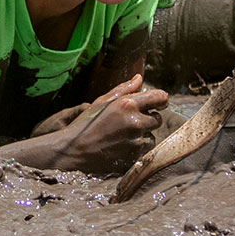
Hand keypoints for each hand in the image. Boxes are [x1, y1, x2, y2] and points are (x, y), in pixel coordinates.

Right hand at [39, 75, 168, 173]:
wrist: (74, 152)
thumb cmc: (86, 124)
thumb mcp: (101, 102)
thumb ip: (123, 89)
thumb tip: (139, 78)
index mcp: (127, 105)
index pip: (160, 97)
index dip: (160, 99)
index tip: (157, 103)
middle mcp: (135, 123)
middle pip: (157, 119)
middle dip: (148, 120)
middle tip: (130, 123)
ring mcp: (136, 142)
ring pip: (152, 137)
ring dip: (143, 136)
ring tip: (122, 137)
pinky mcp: (134, 158)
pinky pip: (145, 151)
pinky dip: (137, 149)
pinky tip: (121, 147)